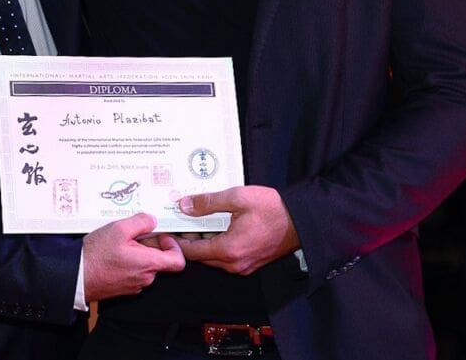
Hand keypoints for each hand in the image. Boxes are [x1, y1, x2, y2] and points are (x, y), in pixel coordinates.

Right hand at [83, 212, 184, 301]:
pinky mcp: (123, 288)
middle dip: (150, 246)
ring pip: (144, 266)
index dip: (174, 246)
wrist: (75, 276)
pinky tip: (114, 254)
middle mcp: (144, 278)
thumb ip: (141, 222)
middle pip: (159, 261)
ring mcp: (133, 285)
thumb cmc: (96, 256)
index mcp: (148, 264)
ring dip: (137, 254)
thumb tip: (152, 220)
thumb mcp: (119, 229)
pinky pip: (133, 273)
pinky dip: (128, 263)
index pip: (177, 261)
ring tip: (121, 243)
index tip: (162, 237)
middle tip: (135, 235)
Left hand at [176, 185, 299, 274]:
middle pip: (200, 256)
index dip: (174, 241)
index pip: (191, 251)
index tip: (163, 232)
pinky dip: (216, 244)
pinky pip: (225, 257)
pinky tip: (215, 226)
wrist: (301, 221)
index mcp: (228, 250)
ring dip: (202, 242)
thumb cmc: (273, 209)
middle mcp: (233, 264)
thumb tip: (184, 205)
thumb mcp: (238, 198)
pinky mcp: (249, 263)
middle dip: (187, 240)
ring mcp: (242, 266)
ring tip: (195, 221)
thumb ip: (208, 202)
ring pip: (212, 257)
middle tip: (177, 223)